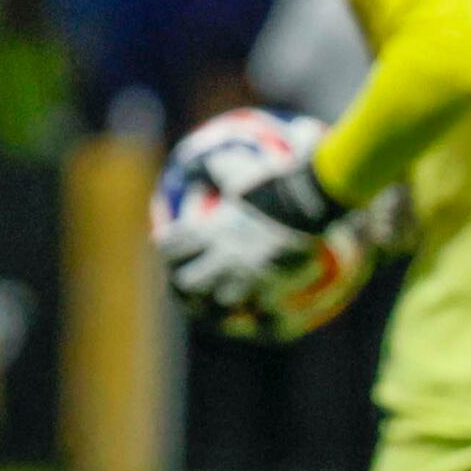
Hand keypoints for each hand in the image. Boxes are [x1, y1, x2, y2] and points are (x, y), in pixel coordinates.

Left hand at [159, 164, 332, 308]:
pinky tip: (254, 307)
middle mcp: (222, 255)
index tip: (166, 244)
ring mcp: (245, 273)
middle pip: (186, 282)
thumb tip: (200, 161)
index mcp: (209, 229)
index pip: (171, 245)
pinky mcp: (271, 283)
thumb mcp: (236, 168)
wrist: (304, 204)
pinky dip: (252, 308)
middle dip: (183, 281)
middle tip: (185, 278)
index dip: (166, 246)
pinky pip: (256, 307)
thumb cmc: (269, 183)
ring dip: (217, 298)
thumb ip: (216, 167)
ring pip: (219, 301)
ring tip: (218, 298)